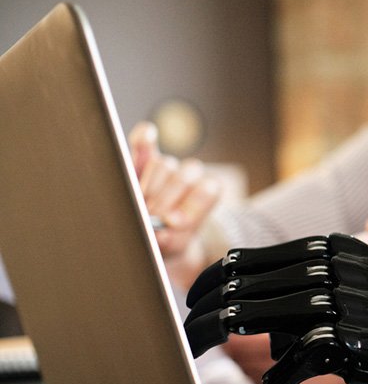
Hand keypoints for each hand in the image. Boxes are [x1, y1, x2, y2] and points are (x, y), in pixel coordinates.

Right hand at [128, 122, 220, 256]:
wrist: (155, 235)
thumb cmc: (169, 239)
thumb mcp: (176, 245)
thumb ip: (172, 239)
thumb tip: (162, 233)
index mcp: (208, 194)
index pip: (208, 189)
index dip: (192, 204)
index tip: (173, 221)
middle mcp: (191, 176)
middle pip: (184, 176)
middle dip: (165, 200)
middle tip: (152, 217)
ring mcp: (167, 166)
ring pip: (163, 165)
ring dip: (150, 186)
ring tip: (142, 207)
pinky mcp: (142, 160)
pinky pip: (145, 142)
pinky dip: (144, 140)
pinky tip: (147, 138)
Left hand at [183, 234, 367, 383]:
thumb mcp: (357, 285)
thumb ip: (307, 283)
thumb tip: (248, 297)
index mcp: (330, 246)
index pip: (248, 260)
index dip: (211, 284)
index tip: (196, 304)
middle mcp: (331, 266)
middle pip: (241, 287)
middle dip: (203, 316)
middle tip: (188, 340)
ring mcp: (339, 301)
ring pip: (253, 319)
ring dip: (220, 342)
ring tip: (208, 362)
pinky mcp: (347, 340)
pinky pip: (289, 365)